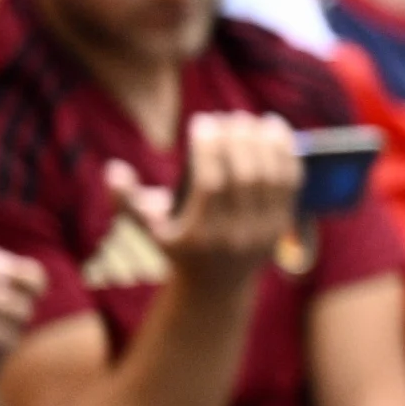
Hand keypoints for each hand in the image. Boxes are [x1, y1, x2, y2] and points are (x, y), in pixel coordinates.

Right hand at [110, 113, 299, 281]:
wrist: (216, 288)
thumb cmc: (177, 250)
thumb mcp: (148, 232)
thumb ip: (126, 202)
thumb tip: (114, 169)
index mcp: (201, 234)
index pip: (211, 184)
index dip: (208, 149)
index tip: (202, 120)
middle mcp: (236, 234)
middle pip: (245, 177)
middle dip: (238, 141)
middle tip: (228, 117)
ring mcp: (263, 231)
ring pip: (271, 177)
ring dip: (264, 142)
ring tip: (250, 118)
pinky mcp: (282, 225)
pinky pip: (290, 183)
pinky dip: (285, 153)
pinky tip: (275, 129)